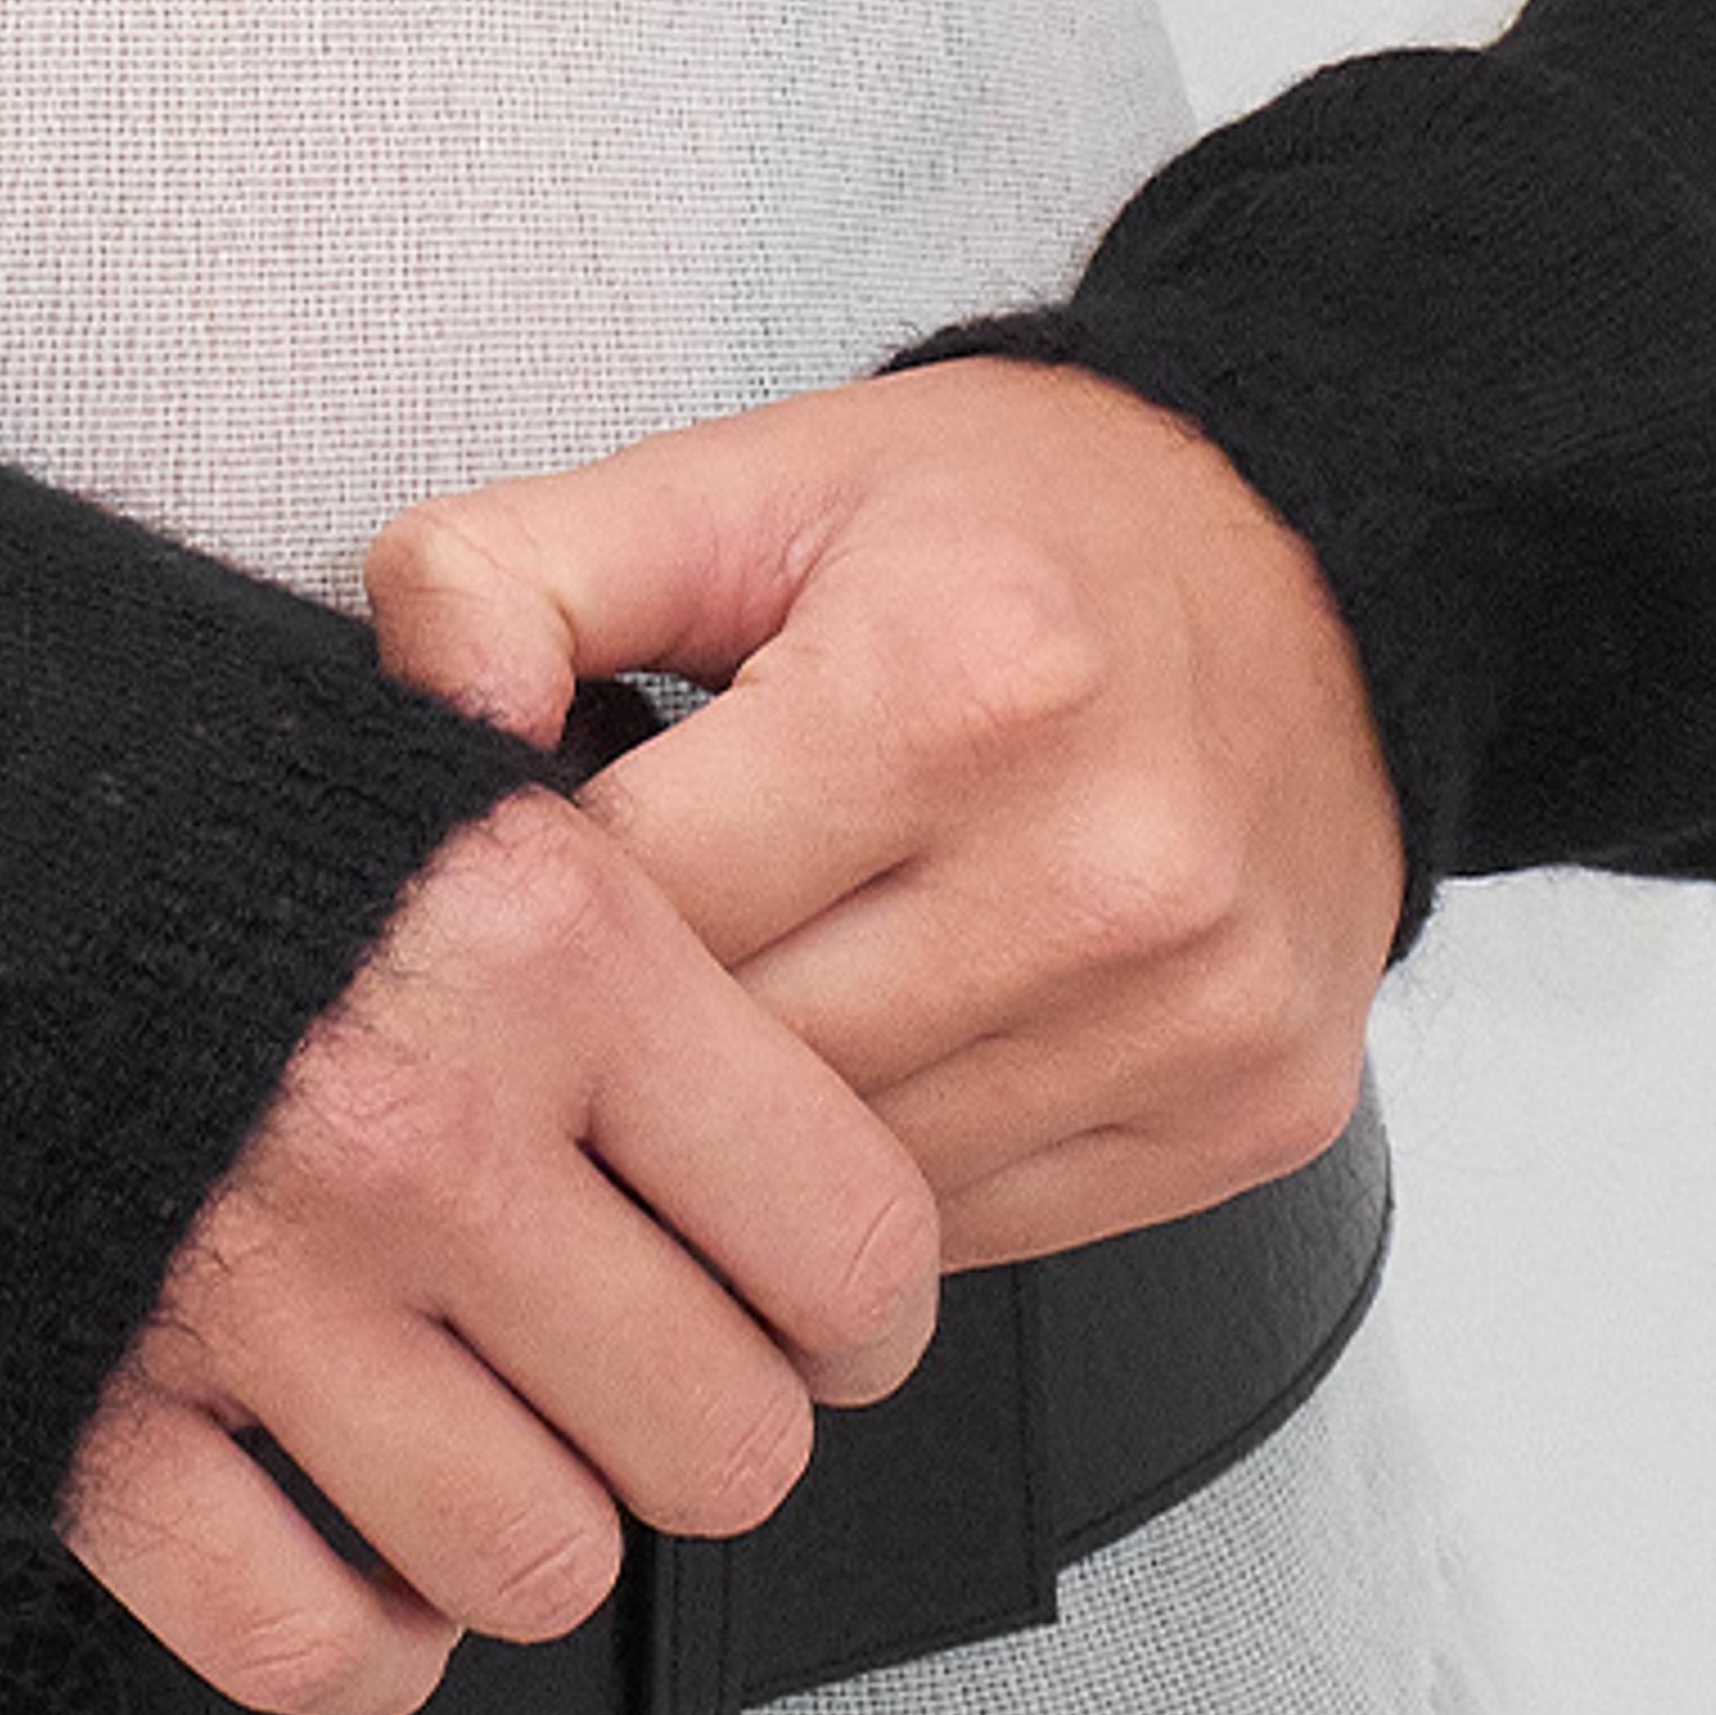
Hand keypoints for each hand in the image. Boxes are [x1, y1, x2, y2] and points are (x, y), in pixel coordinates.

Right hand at [53, 773, 946, 1714]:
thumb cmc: (142, 773)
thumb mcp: (437, 772)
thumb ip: (624, 927)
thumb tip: (773, 1083)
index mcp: (543, 942)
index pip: (850, 1242)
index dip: (854, 1309)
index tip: (812, 1306)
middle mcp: (418, 1124)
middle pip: (723, 1446)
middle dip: (700, 1433)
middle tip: (642, 1376)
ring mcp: (252, 1281)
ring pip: (540, 1564)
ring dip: (532, 1530)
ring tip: (490, 1439)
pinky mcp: (94, 1409)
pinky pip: (312, 1644)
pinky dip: (361, 1638)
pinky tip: (360, 1548)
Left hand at [362, 355, 1409, 1278]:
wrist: (1310, 561)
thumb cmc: (1008, 528)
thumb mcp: (736, 482)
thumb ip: (513, 574)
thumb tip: (405, 714)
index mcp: (959, 682)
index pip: (639, 901)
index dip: (543, 905)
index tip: (525, 881)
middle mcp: (1103, 864)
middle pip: (742, 1069)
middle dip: (635, 1033)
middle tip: (607, 966)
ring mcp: (1193, 1011)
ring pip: (853, 1191)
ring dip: (755, 1128)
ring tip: (741, 1000)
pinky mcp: (1251, 1112)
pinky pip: (982, 1232)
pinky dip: (891, 1175)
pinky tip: (876, 1050)